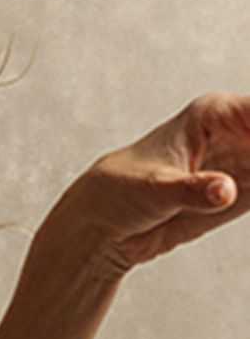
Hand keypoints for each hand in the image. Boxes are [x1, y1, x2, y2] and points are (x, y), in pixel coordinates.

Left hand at [63, 92, 249, 276]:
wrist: (103, 225)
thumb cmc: (119, 193)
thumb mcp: (155, 190)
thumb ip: (193, 190)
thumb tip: (224, 191)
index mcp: (212, 113)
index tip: (246, 165)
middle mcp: (231, 132)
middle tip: (247, 180)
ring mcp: (239, 162)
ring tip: (238, 193)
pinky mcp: (239, 193)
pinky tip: (239, 199)